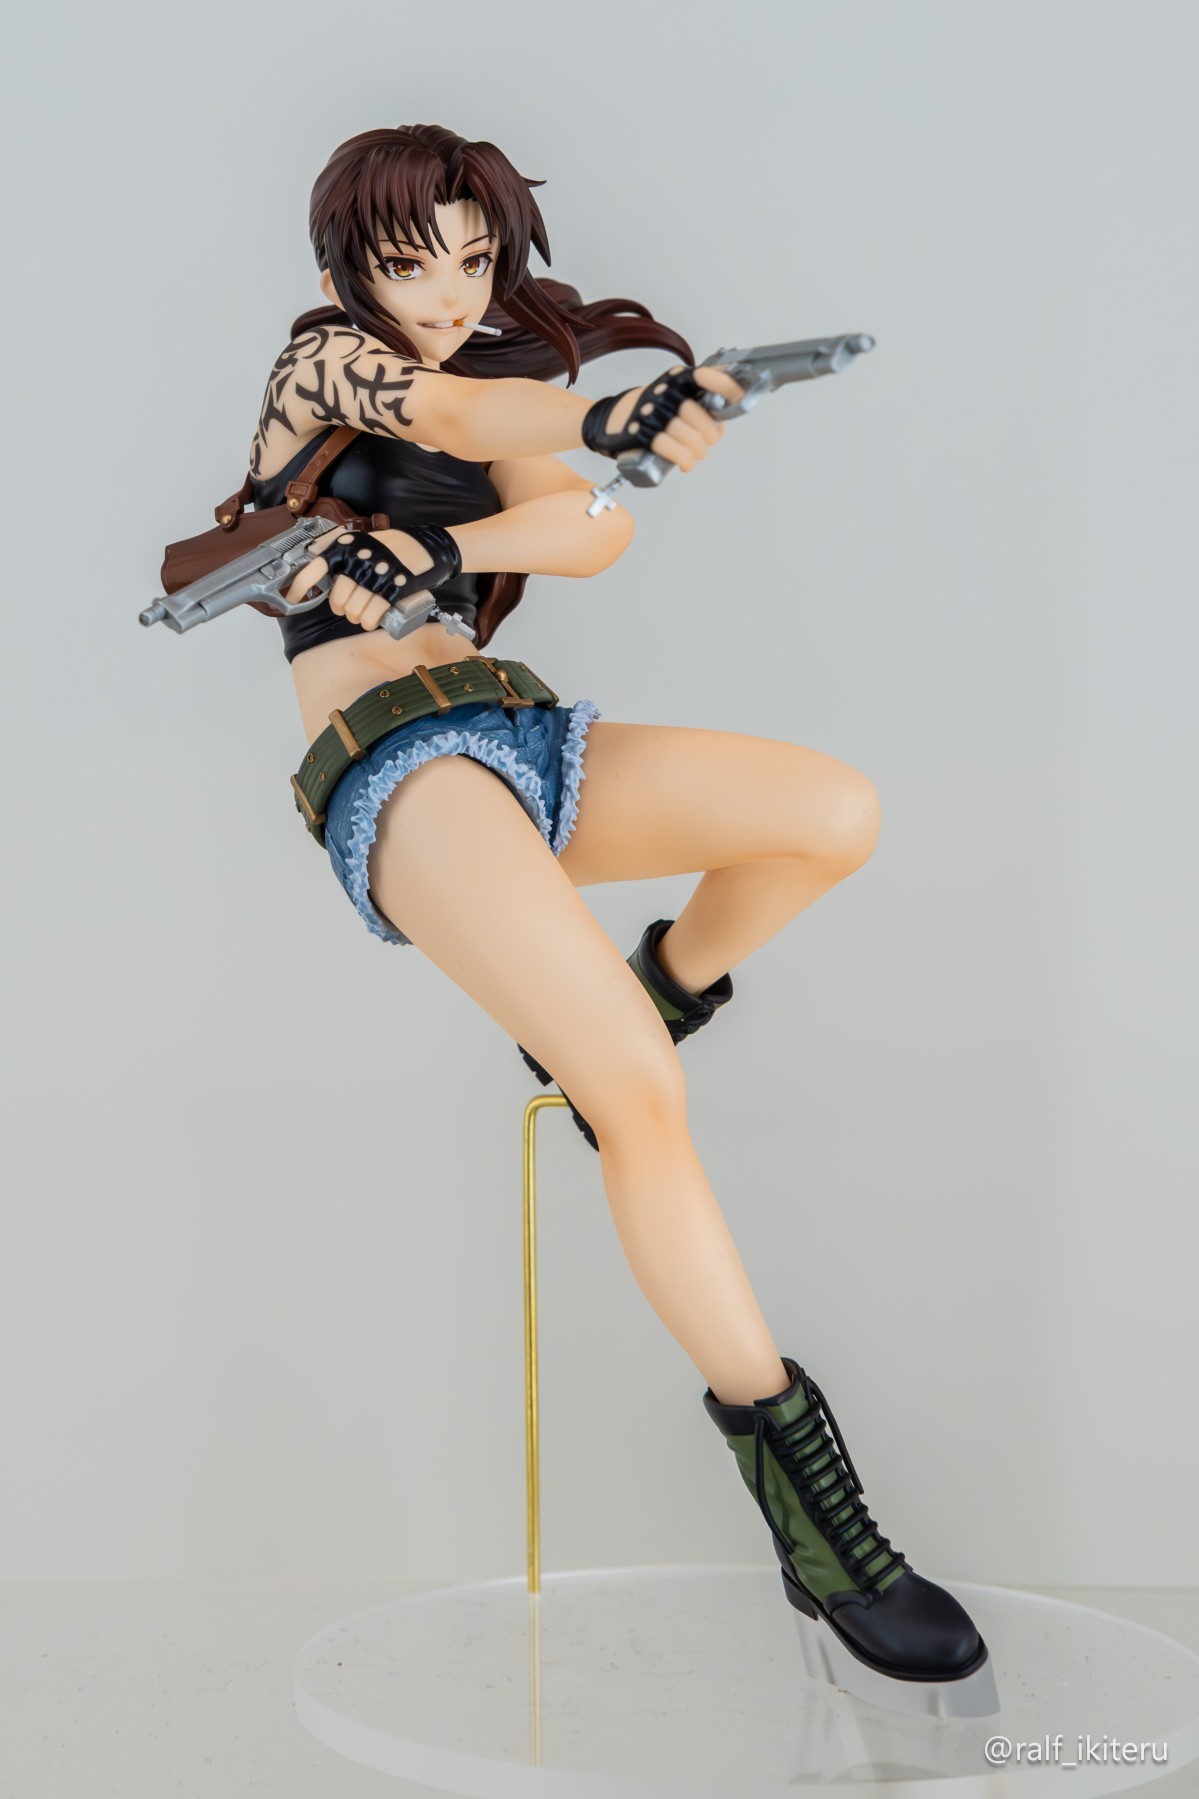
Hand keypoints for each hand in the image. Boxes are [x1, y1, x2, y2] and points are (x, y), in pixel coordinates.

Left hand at [284, 527, 438, 631]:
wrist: (427, 547)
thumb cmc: (392, 545)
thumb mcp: (361, 538)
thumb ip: (339, 547)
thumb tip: (312, 557)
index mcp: (347, 546)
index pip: (315, 568)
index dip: (300, 587)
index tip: (292, 599)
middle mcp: (358, 559)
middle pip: (337, 599)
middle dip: (341, 609)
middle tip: (350, 606)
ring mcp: (377, 575)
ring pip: (354, 610)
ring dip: (357, 617)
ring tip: (363, 613)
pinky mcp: (393, 590)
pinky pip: (372, 615)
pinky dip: (369, 622)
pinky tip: (371, 621)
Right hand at [585, 365, 745, 472]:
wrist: (616, 418)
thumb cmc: (655, 408)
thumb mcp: (677, 391)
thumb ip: (702, 395)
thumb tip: (729, 410)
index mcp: (676, 379)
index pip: (705, 375)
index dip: (724, 386)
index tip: (738, 396)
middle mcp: (665, 393)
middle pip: (700, 416)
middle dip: (710, 435)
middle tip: (707, 442)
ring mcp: (652, 413)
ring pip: (689, 437)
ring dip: (698, 452)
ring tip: (695, 454)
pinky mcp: (641, 434)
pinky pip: (669, 448)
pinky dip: (684, 459)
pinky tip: (687, 464)